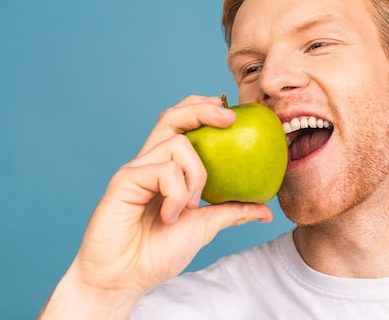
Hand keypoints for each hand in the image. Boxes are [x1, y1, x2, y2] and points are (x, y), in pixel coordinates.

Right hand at [39, 95, 272, 318]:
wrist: (123, 279)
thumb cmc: (156, 254)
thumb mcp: (205, 227)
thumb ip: (232, 212)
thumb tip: (266, 211)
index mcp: (165, 168)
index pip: (182, 125)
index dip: (203, 109)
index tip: (232, 114)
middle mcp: (149, 162)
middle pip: (173, 116)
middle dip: (203, 108)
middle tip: (230, 118)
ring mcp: (136, 169)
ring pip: (177, 143)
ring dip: (196, 174)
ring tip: (192, 206)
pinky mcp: (124, 180)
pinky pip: (163, 170)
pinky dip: (176, 193)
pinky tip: (171, 216)